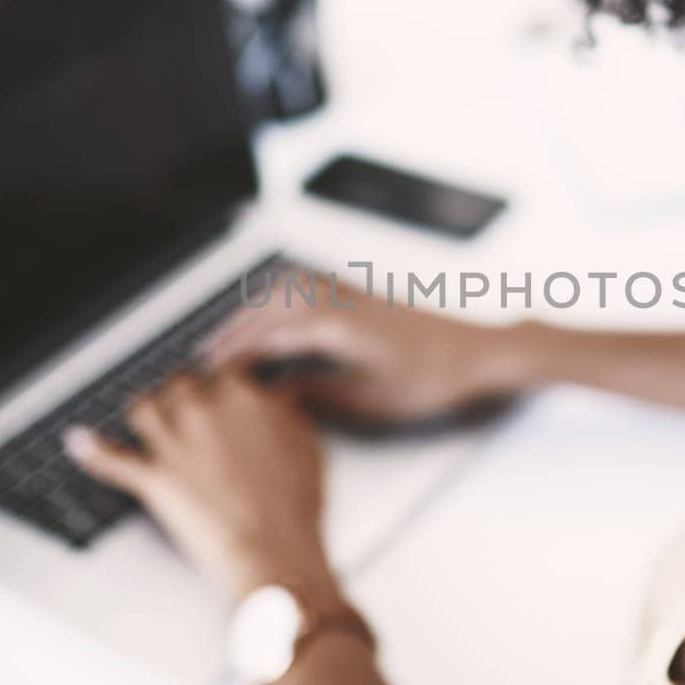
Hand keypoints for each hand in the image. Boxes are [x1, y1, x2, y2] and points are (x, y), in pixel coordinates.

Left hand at [62, 367, 331, 605]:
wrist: (274, 552)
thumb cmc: (296, 507)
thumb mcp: (307, 445)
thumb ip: (287, 411)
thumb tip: (280, 394)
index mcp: (245, 396)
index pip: (223, 369)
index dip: (220, 381)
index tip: (220, 387)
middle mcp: (205, 410)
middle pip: (180, 382)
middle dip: (182, 393)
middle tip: (185, 404)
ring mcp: (175, 442)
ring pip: (144, 406)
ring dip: (144, 409)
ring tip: (144, 415)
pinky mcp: (153, 476)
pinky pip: (111, 458)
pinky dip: (91, 449)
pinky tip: (77, 440)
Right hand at [199, 267, 522, 425]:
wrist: (476, 352)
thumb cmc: (432, 378)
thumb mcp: (372, 400)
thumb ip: (320, 394)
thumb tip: (280, 392)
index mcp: (337, 327)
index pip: (270, 336)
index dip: (236, 353)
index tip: (212, 370)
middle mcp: (340, 301)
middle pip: (270, 307)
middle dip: (235, 329)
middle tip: (207, 353)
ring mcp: (352, 292)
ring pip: (287, 289)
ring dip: (255, 308)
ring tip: (233, 333)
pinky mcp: (363, 294)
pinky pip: (308, 284)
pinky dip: (281, 295)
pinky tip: (277, 311)